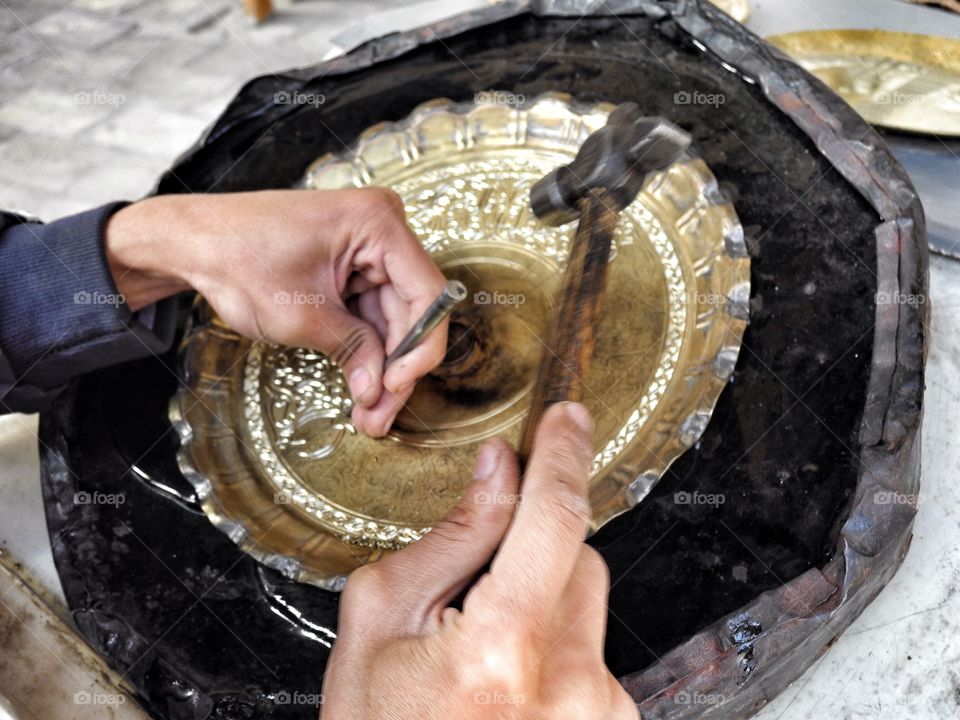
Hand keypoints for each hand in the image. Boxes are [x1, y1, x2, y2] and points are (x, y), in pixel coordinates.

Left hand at [103, 189, 447, 435]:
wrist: (195, 241)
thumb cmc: (238, 257)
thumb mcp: (300, 314)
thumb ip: (350, 349)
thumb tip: (379, 389)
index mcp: (378, 224)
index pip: (427, 293)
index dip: (420, 347)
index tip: (396, 386)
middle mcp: (383, 231)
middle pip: (412, 311)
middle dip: (396, 368)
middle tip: (379, 417)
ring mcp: (369, 250)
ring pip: (392, 320)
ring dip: (381, 368)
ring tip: (368, 415)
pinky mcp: (354, 269)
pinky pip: (372, 315)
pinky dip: (366, 351)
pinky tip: (361, 388)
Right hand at [321, 403, 638, 719]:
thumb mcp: (380, 625)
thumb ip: (450, 538)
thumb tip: (497, 471)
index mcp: (501, 651)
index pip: (553, 519)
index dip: (563, 454)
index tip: (567, 418)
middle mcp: (570, 685)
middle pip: (579, 556)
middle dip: (535, 548)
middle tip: (475, 587)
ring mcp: (600, 712)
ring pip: (587, 602)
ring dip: (544, 602)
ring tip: (484, 657)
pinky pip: (593, 648)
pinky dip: (557, 646)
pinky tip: (509, 685)